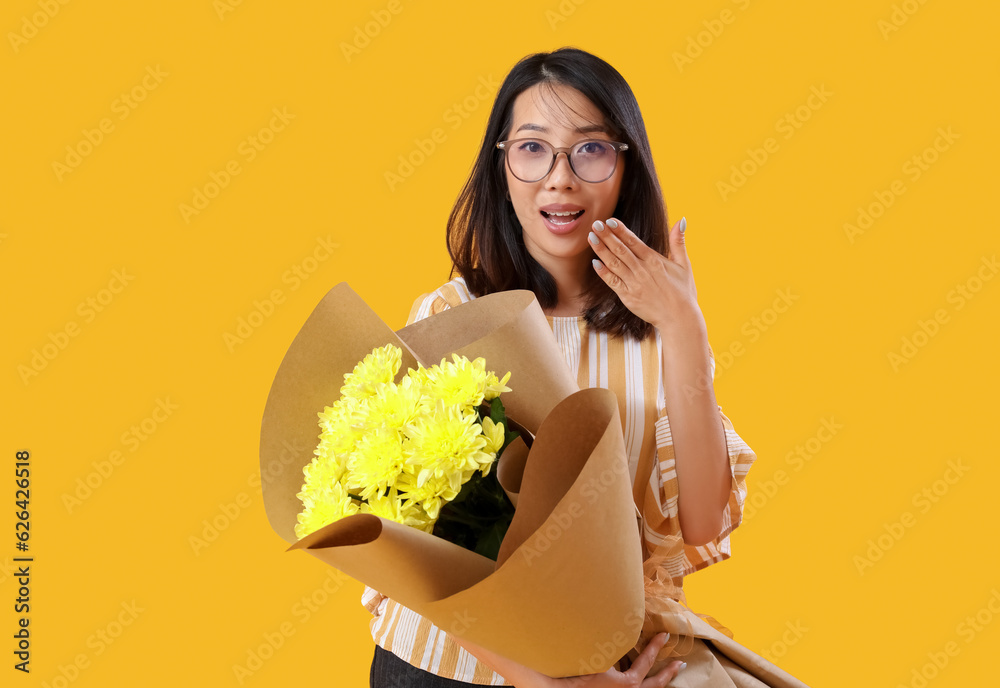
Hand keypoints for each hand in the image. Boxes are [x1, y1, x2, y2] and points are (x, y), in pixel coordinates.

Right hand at [547, 632, 685, 687]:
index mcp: (627, 685)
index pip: (646, 664)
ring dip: (655, 682)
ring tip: (666, 674)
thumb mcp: (597, 657)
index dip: (656, 648)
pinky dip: (640, 684)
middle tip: (680, 664)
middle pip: (654, 686)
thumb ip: (613, 647)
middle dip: (668, 674)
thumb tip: (621, 630)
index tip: (666, 636)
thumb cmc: (576, 672)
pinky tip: (639, 679)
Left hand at [589, 216, 702, 332]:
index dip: (621, 231)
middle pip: (621, 250)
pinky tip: (595, 263)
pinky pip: (613, 282)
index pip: (634, 242)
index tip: (609, 221)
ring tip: (591, 238)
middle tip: (594, 224)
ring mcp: (634, 284)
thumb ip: (679, 242)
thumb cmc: (683, 292)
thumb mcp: (684, 265)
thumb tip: (681, 220)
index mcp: (655, 260)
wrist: (680, 318)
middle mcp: (642, 270)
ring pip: (614, 264)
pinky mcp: (628, 297)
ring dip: (601, 250)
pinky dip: (603, 273)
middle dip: (606, 236)